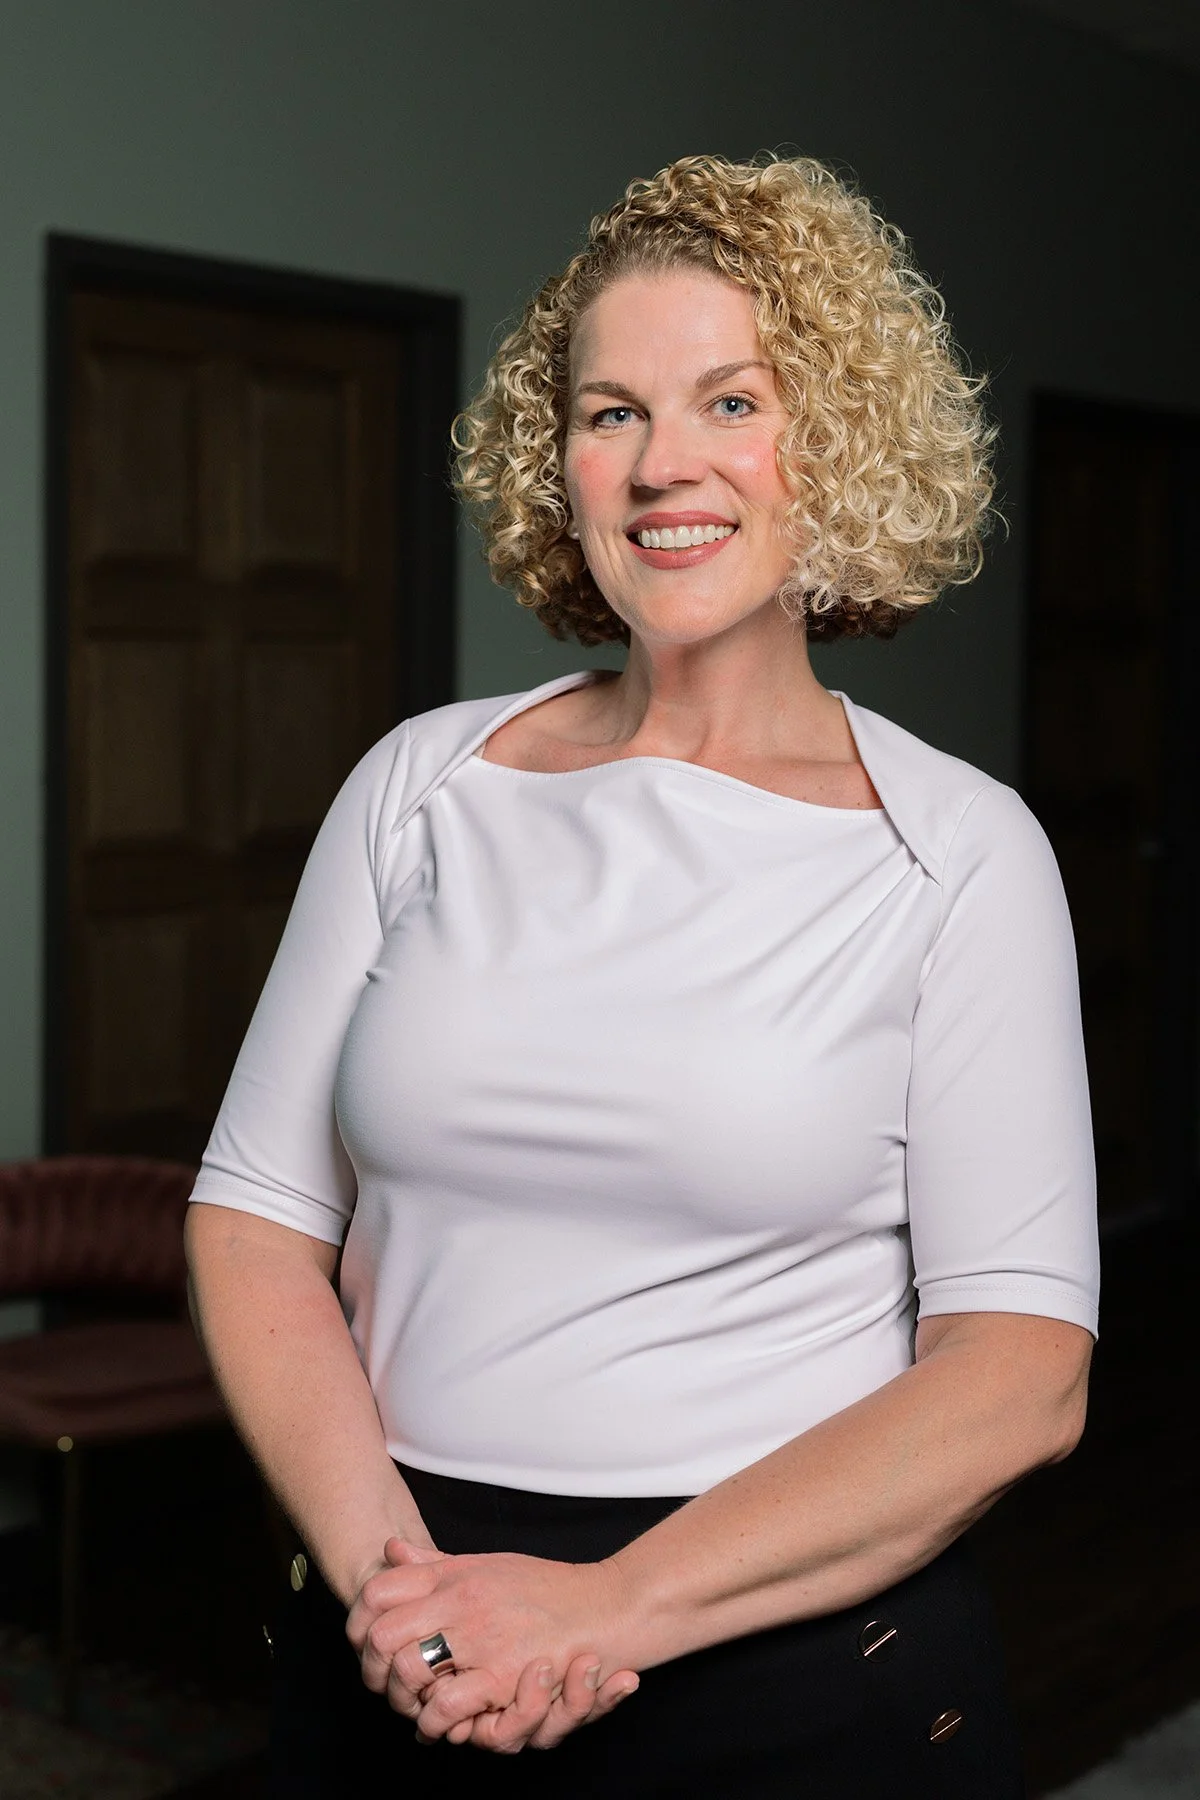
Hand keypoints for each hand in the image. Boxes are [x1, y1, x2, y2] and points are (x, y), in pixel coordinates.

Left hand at [345, 1536, 638, 1750]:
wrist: (605, 1606)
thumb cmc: (548, 1588)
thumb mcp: (487, 1564)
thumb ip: (436, 1564)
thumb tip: (391, 1551)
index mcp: (455, 1575)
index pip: (380, 1592)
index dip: (360, 1622)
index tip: (366, 1642)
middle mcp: (461, 1601)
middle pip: (382, 1635)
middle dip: (373, 1668)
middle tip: (380, 1684)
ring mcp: (480, 1637)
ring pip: (407, 1670)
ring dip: (401, 1698)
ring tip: (408, 1707)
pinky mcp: (503, 1675)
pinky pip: (447, 1703)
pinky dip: (436, 1720)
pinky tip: (440, 1724)